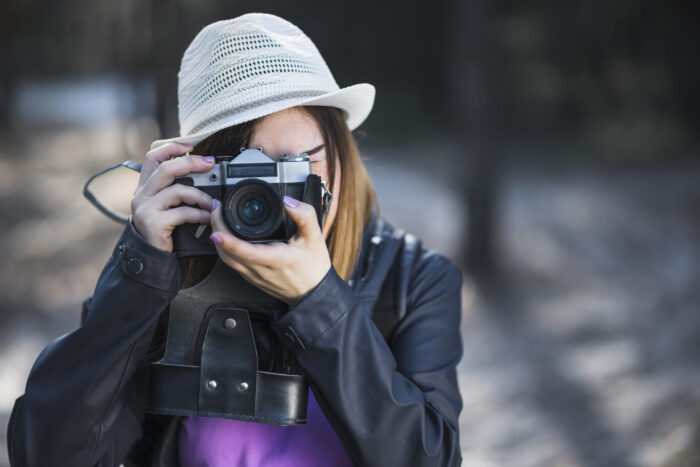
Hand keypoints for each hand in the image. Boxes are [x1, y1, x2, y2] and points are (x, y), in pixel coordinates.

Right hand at [130, 142, 215, 251]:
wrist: (151, 259)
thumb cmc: (163, 231)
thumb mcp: (166, 207)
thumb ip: (175, 190)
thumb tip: (202, 173)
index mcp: (144, 187)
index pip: (152, 158)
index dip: (171, 148)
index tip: (191, 145)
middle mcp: (141, 195)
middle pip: (165, 169)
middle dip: (191, 163)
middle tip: (210, 163)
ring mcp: (145, 209)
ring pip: (177, 191)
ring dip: (201, 196)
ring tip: (213, 203)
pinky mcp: (153, 223)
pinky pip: (182, 212)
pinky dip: (200, 214)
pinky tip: (208, 218)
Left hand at [209, 196, 331, 305]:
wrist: (313, 292)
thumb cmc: (313, 267)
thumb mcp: (315, 238)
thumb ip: (304, 216)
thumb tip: (288, 201)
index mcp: (276, 260)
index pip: (247, 252)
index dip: (229, 241)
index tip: (217, 229)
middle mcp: (261, 270)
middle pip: (229, 254)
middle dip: (217, 229)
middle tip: (215, 208)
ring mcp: (253, 276)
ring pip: (227, 259)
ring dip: (218, 239)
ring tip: (217, 217)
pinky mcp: (251, 277)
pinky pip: (232, 262)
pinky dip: (224, 247)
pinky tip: (225, 234)